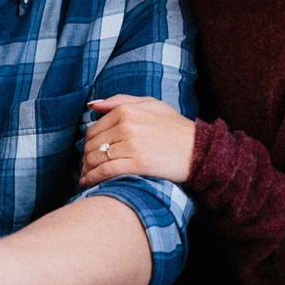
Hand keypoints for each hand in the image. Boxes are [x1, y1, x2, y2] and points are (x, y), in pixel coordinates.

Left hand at [79, 95, 195, 186]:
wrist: (199, 149)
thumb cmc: (175, 127)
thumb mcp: (151, 104)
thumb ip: (120, 101)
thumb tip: (92, 106)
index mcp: (127, 110)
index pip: (94, 129)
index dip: (89, 144)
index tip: (89, 154)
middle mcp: (127, 125)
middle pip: (93, 145)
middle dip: (86, 159)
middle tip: (86, 169)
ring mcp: (132, 145)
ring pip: (96, 158)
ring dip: (87, 170)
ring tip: (86, 178)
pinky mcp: (137, 164)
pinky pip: (106, 171)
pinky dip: (93, 178)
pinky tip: (89, 184)